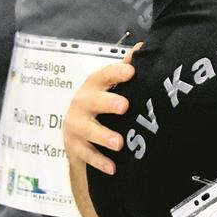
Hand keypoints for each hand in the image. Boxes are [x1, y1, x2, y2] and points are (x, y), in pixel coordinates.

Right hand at [64, 47, 137, 174]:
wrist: (79, 139)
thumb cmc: (101, 108)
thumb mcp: (111, 88)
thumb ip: (124, 69)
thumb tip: (141, 48)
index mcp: (93, 87)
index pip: (102, 76)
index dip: (116, 72)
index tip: (131, 72)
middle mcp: (81, 104)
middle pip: (92, 101)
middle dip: (107, 103)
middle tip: (124, 106)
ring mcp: (76, 127)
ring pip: (87, 131)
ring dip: (103, 136)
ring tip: (119, 143)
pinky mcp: (75, 148)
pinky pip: (87, 155)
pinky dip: (100, 162)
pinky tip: (113, 167)